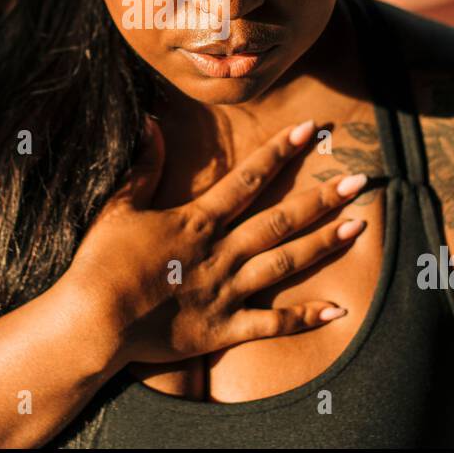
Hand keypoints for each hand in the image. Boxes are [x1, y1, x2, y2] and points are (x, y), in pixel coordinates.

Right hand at [66, 118, 370, 365]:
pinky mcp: (224, 329)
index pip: (247, 180)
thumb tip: (152, 123)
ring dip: (323, 244)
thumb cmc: (100, 264)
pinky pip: (272, 324)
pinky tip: (337, 311)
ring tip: (359, 227)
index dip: (280, 153)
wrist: (94, 322)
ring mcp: (226, 291)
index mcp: (197, 221)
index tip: (309, 131)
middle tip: (359, 180)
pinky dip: (305, 318)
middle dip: (321, 198)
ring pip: (285, 263)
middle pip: (280, 220)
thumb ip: (143, 166)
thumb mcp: (118, 207)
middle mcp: (220, 252)